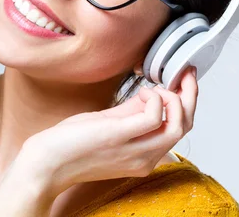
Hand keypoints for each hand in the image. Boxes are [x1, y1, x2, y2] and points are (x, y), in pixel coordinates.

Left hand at [22, 66, 197, 196]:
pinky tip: (142, 92)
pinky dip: (154, 98)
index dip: (187, 103)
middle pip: (184, 127)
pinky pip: (155, 115)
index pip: (178, 130)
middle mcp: (145, 158)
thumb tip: (149, 95)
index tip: (184, 81)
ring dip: (176, 97)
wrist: (48, 164)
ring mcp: (135, 150)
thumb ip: (132, 114)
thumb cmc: (72, 147)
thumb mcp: (111, 128)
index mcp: (144, 157)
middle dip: (190, 95)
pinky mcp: (120, 136)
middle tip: (186, 74)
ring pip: (178, 124)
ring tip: (157, 86)